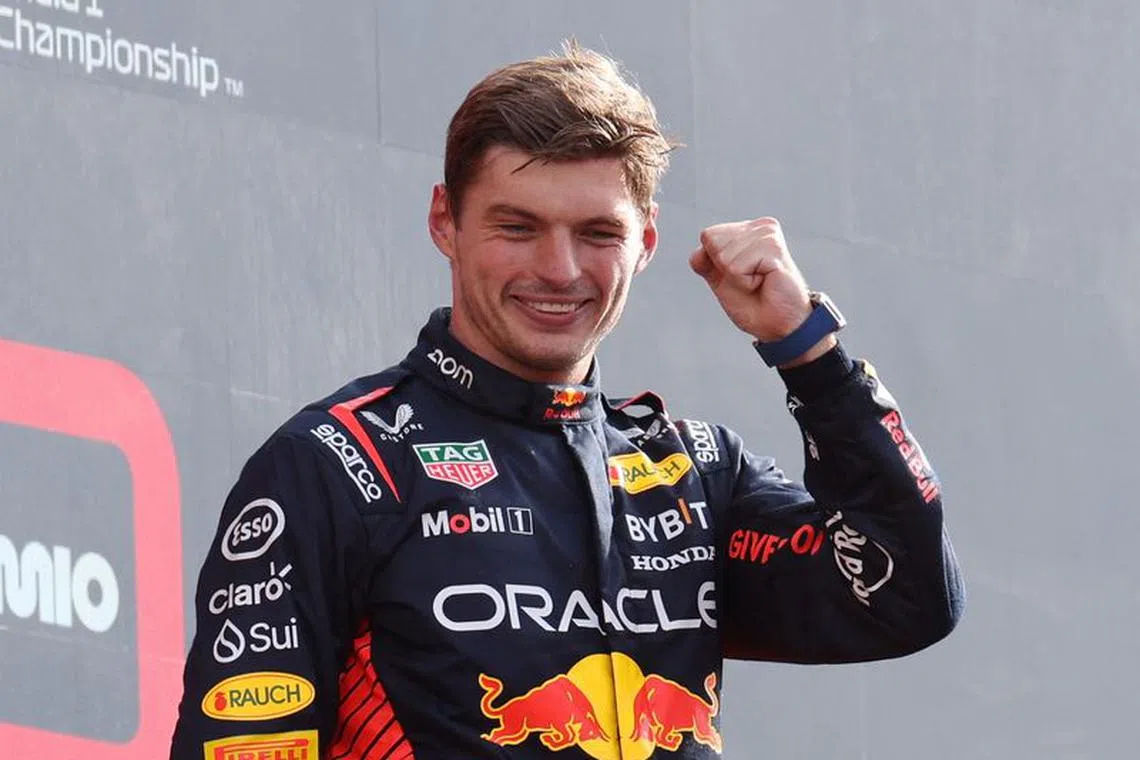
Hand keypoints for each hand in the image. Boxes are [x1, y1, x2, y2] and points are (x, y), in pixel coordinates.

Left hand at [690, 217, 833, 365]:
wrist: (779, 325)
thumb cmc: (753, 303)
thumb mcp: (720, 281)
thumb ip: (705, 262)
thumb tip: (699, 249)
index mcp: (747, 230)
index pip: (708, 235)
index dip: (714, 263)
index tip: (739, 275)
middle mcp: (760, 227)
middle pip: (712, 241)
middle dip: (724, 268)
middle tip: (749, 279)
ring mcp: (768, 235)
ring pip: (723, 255)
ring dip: (736, 278)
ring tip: (759, 281)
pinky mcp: (774, 249)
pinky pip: (736, 267)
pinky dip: (744, 282)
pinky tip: (764, 282)